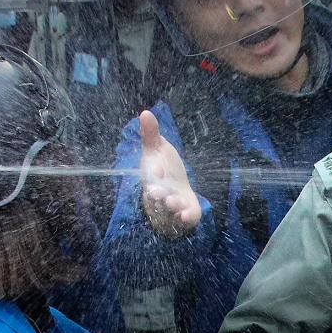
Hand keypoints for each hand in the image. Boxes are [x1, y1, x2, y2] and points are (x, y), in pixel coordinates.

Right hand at [138, 110, 200, 237]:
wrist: (175, 193)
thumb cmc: (163, 170)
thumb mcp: (156, 150)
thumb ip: (151, 134)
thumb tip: (145, 112)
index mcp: (151, 178)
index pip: (150, 176)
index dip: (153, 172)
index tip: (157, 167)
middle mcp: (159, 196)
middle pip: (156, 197)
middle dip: (158, 195)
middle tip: (160, 193)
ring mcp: (171, 208)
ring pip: (169, 210)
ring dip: (171, 206)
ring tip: (174, 202)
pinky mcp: (185, 216)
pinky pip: (185, 220)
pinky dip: (185, 218)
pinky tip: (187, 215)